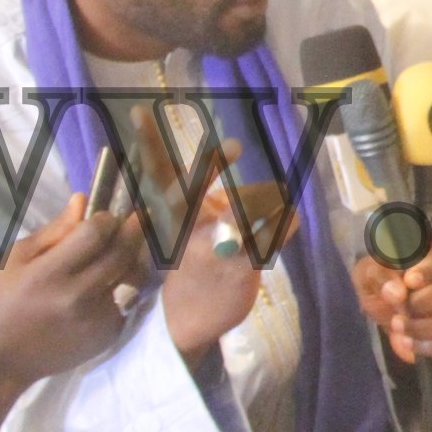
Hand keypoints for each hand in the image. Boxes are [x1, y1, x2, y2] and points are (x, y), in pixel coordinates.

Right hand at [0, 192, 149, 391]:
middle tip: (140, 216)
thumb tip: (83, 201)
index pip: (95, 234)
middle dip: (134, 229)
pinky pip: (127, 302)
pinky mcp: (108, 336)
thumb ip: (53, 232)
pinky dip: (124, 287)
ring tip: (130, 245)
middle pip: (121, 253)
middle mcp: (79, 296)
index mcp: (50, 274)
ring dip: (135, 257)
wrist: (0, 360)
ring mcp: (98, 319)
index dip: (107, 219)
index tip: (108, 214)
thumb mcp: (15, 260)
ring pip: (132, 277)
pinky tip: (114, 280)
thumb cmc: (1, 303)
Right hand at [124, 110, 283, 364]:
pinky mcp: (239, 269)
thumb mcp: (181, 227)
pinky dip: (282, 225)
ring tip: (280, 191)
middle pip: (192, 192)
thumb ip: (188, 195)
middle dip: (209, 168)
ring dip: (260, 199)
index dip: (148, 143)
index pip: (158, 173)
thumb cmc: (189, 264)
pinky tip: (292, 217)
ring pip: (238, 215)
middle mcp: (190, 228)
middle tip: (233, 145)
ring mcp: (215, 248)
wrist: (186, 321)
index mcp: (173, 216)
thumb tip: (187, 162)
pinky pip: (266, 241)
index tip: (139, 111)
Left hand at [358, 235, 431, 363]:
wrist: (390, 305)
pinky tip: (411, 344)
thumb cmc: (385, 278)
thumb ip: (381, 276)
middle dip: (424, 303)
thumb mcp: (372, 271)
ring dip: (426, 328)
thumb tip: (397, 293)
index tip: (409, 281)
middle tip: (397, 312)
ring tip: (399, 329)